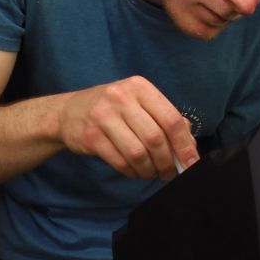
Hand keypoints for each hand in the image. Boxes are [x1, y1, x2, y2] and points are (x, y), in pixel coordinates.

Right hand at [59, 76, 198, 178]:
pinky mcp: (90, 136)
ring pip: (138, 153)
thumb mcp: (138, 104)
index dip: (184, 145)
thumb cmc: (112, 109)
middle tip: (169, 172)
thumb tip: (189, 147)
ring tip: (150, 172)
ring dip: (149, 169)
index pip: (171, 119)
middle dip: (166, 162)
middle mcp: (121, 98)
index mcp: (140, 87)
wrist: (68, 112)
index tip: (191, 163)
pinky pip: (120, 161)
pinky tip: (134, 170)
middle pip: (155, 138)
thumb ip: (165, 120)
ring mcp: (103, 116)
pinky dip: (132, 171)